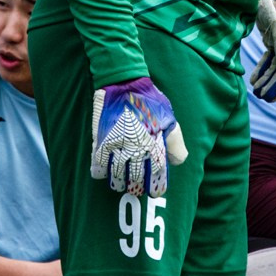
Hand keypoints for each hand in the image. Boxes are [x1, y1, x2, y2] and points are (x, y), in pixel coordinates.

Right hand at [89, 77, 187, 195]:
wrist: (124, 83)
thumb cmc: (149, 101)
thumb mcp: (170, 119)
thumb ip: (176, 143)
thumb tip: (177, 162)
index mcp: (156, 145)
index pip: (158, 176)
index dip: (156, 188)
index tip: (155, 192)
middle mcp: (137, 148)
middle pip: (136, 180)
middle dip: (136, 188)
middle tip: (135, 189)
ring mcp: (118, 145)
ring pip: (117, 176)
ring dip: (118, 183)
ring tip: (119, 184)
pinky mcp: (102, 140)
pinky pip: (98, 164)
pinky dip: (99, 172)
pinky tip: (101, 173)